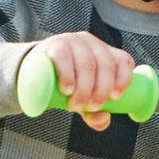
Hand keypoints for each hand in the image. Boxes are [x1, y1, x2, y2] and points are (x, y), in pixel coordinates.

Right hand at [21, 33, 135, 130]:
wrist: (35, 74)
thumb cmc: (67, 87)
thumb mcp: (84, 101)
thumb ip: (96, 114)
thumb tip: (103, 118)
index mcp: (106, 54)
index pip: (124, 61)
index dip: (123, 80)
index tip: (114, 98)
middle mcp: (92, 44)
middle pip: (105, 64)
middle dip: (100, 90)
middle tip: (90, 107)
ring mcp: (73, 41)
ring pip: (86, 63)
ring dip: (84, 88)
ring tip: (75, 104)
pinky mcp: (55, 45)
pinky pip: (64, 57)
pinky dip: (68, 75)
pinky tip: (67, 89)